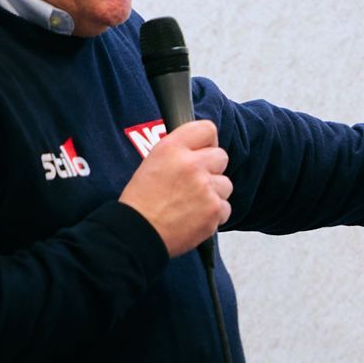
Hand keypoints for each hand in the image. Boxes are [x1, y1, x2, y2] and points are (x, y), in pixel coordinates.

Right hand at [118, 119, 232, 255]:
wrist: (137, 233)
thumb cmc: (140, 202)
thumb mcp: (152, 163)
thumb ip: (179, 153)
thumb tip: (200, 150)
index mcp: (172, 148)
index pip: (207, 129)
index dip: (207, 142)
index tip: (203, 151)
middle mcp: (191, 164)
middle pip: (221, 157)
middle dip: (211, 170)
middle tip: (194, 183)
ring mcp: (205, 187)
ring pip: (226, 184)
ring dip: (213, 193)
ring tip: (191, 203)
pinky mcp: (214, 210)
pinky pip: (225, 207)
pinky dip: (213, 214)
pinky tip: (194, 217)